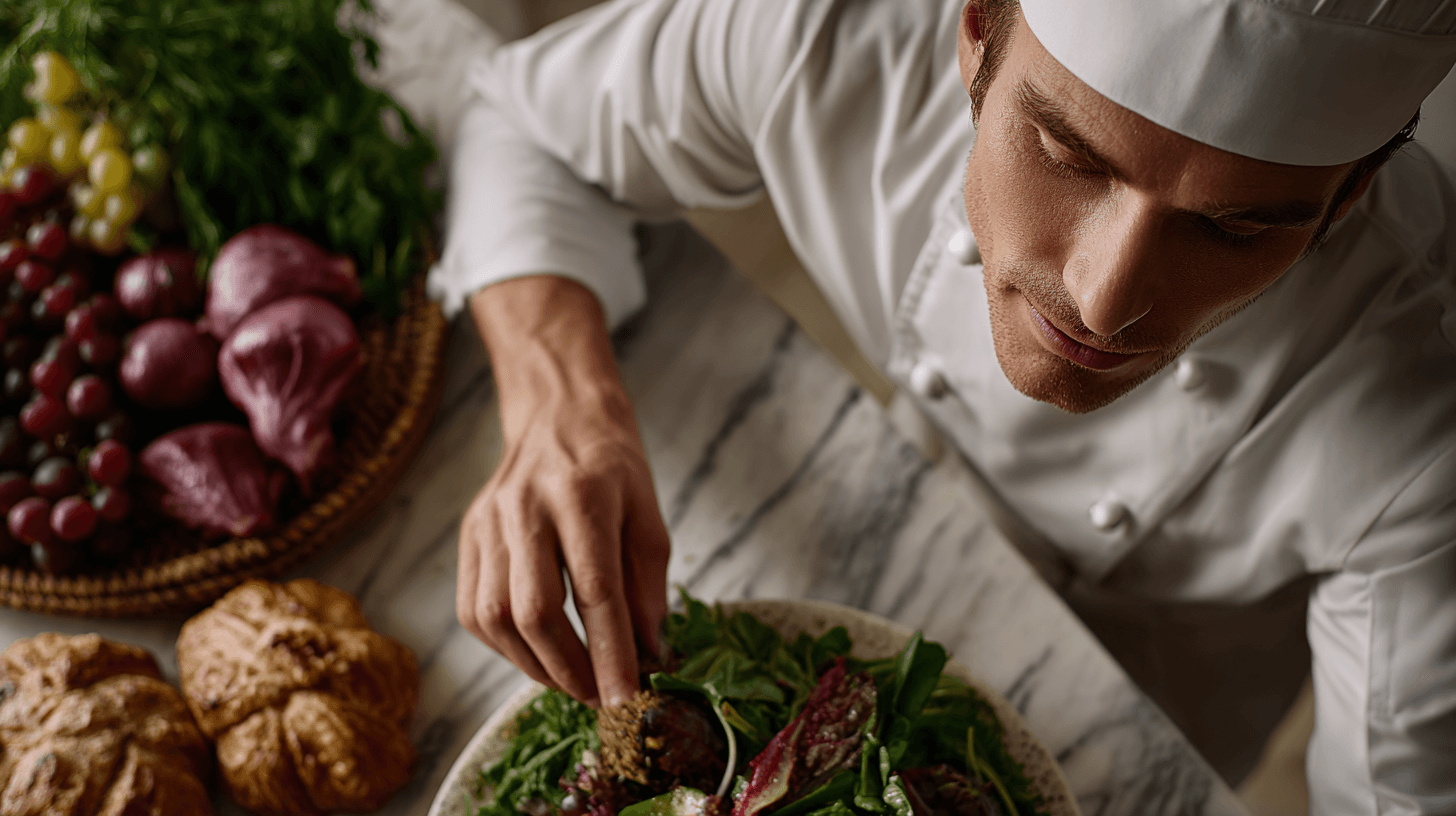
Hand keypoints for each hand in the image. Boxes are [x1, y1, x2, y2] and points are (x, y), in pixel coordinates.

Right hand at [457, 276, 670, 706]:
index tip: (625, 695)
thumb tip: (648, 650)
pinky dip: (504, 645)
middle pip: (534, 611)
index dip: (610, 652)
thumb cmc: (612, 464)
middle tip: (598, 695)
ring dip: (535, 664)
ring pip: (496, 617)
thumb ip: (649, 583)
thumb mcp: (649, 512)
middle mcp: (527, 508)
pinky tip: (534, 651)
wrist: (557, 411)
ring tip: (570, 679)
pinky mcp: (467, 534)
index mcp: (583, 497)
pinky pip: (473, 609)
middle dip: (569, 668)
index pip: (595, 590)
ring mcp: (488, 521)